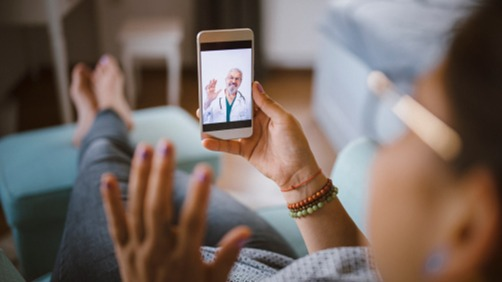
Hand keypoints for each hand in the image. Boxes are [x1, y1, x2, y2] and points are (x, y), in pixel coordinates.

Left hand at [101, 140, 250, 281]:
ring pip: (137, 209)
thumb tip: (245, 231)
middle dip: (162, 174)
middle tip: (166, 143)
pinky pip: (114, 224)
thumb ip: (227, 257)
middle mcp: (157, 251)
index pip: (193, 222)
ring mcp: (137, 250)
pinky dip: (110, 201)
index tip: (206, 169)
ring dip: (140, 177)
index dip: (200, 196)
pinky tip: (106, 177)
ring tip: (144, 147)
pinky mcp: (123, 252)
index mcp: (183, 259)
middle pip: (158, 208)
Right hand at [201, 82, 320, 188]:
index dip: (238, 91)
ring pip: (229, 128)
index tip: (225, 82)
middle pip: (236, 112)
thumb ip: (267, 104)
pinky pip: (228, 145)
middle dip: (222, 106)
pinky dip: (217, 144)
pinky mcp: (245, 151)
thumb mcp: (284, 120)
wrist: (296, 172)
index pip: (250, 99)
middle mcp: (257, 123)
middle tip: (207, 99)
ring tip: (201, 117)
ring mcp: (250, 137)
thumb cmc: (295, 144)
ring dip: (215, 124)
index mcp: (268, 112)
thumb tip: (255, 85)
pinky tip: (205, 141)